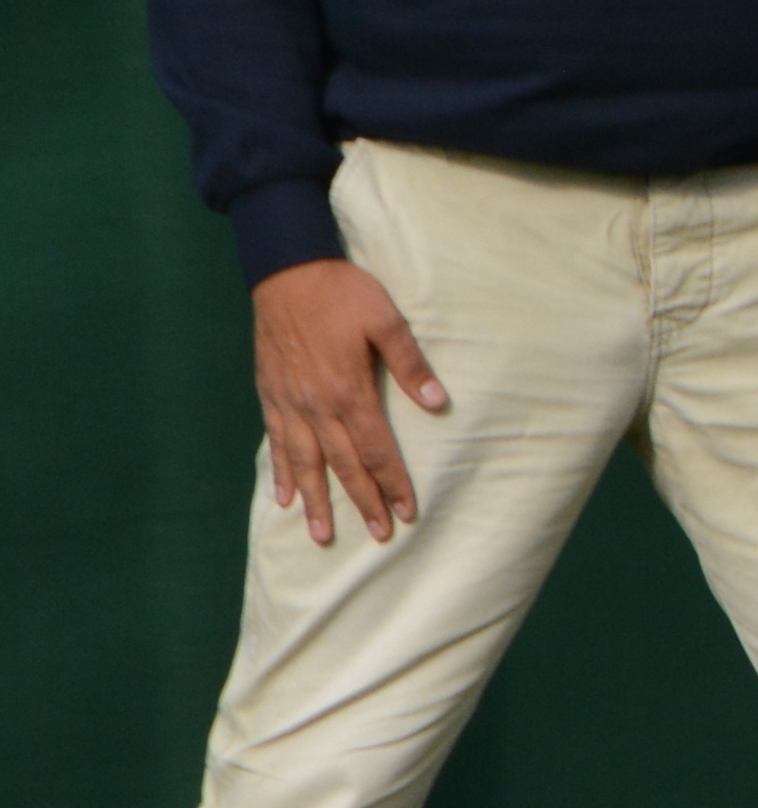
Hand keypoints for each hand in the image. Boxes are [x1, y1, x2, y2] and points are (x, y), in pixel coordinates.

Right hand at [253, 259, 447, 549]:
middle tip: (378, 535)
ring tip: (322, 536)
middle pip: (343, 465)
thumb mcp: (386, 321)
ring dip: (315, 501)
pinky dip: (280, 472)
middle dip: (362, 502)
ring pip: (304, 463)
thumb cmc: (342, 293)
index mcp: (349, 391)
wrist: (286, 271)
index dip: (392, 482)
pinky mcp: (271, 394)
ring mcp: (290, 403)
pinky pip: (275, 442)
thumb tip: (437, 402)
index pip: (376, 450)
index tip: (406, 512)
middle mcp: (317, 406)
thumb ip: (409, 364)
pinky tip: (283, 497)